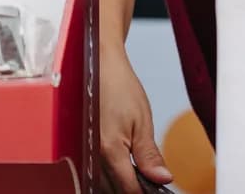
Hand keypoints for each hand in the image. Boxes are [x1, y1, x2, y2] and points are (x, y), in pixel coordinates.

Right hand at [100, 43, 172, 193]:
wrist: (98, 65)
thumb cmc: (118, 85)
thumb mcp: (142, 120)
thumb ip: (149, 154)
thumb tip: (162, 178)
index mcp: (110, 150)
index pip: (129, 188)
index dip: (145, 192)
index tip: (157, 189)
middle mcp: (93, 155)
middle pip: (113, 190)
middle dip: (131, 189)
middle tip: (148, 179)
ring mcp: (85, 151)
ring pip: (102, 185)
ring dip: (118, 184)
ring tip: (135, 173)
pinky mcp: (82, 147)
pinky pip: (94, 172)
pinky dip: (108, 175)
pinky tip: (119, 168)